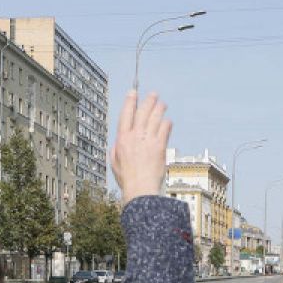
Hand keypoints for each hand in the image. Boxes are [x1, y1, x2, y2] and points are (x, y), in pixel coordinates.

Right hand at [110, 90, 172, 205]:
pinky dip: (166, 124)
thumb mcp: (114, 163)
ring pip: (155, 118)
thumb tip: (117, 143)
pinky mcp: (160, 146)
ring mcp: (148, 140)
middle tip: (153, 94)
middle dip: (148, 101)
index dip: (130, 102)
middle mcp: (135, 137)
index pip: (126, 114)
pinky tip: (168, 121)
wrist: (140, 189)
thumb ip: (115, 150)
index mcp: (122, 139)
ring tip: (163, 104)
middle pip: (142, 112)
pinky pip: (164, 129)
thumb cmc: (127, 179)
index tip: (133, 93)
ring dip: (159, 109)